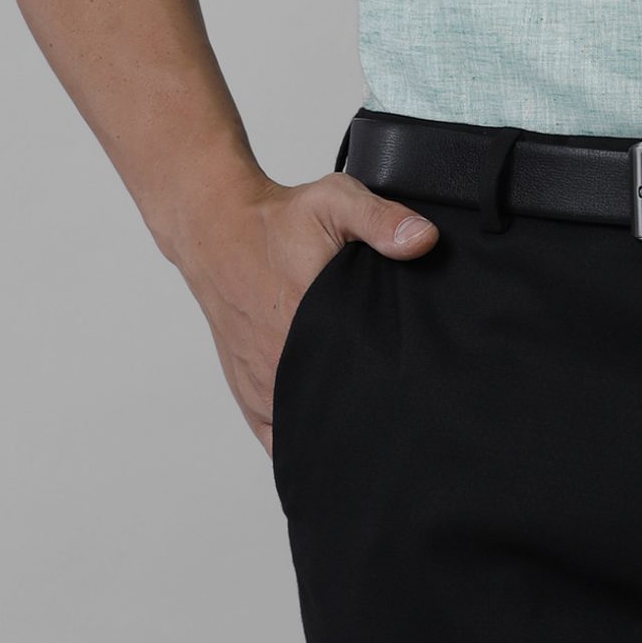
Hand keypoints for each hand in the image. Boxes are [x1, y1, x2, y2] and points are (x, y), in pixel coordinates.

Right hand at [169, 171, 438, 456]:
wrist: (218, 230)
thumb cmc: (278, 220)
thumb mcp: (335, 202)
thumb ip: (381, 220)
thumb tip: (423, 240)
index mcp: (310, 324)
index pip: (363, 381)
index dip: (390, 389)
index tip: (412, 389)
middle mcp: (282, 363)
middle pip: (339, 411)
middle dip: (369, 411)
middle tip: (395, 401)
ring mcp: (263, 384)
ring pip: (307, 431)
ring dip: (336, 428)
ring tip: (368, 420)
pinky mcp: (248, 393)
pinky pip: (277, 439)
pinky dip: (302, 440)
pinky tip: (328, 436)